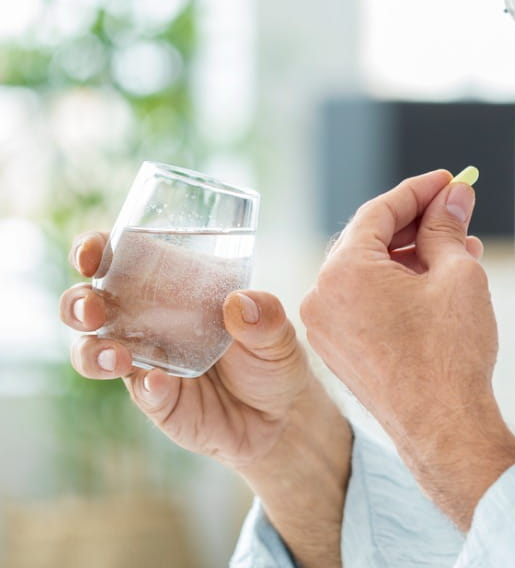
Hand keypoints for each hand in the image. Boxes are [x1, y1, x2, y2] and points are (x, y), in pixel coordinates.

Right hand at [60, 232, 315, 469]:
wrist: (282, 417)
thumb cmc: (271, 358)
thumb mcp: (278, 332)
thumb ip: (266, 316)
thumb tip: (241, 302)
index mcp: (171, 287)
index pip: (120, 259)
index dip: (95, 250)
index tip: (91, 254)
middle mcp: (147, 321)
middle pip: (90, 305)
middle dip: (79, 303)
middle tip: (93, 309)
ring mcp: (146, 362)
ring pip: (95, 352)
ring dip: (93, 351)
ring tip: (116, 357)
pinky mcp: (157, 400)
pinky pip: (140, 391)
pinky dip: (146, 386)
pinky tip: (159, 383)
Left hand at [300, 170, 514, 528]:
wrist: (444, 429)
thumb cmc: (450, 353)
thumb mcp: (457, 274)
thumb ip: (447, 227)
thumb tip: (453, 197)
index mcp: (343, 271)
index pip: (379, 211)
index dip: (419, 190)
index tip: (450, 180)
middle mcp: (322, 296)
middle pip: (370, 240)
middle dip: (418, 223)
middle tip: (457, 210)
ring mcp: (327, 327)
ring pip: (370, 272)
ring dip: (413, 256)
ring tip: (461, 248)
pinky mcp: (341, 351)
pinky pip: (366, 302)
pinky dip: (399, 286)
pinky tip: (437, 281)